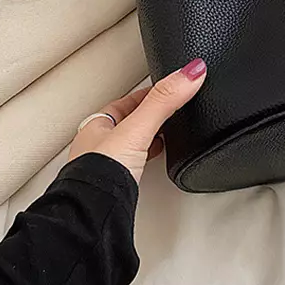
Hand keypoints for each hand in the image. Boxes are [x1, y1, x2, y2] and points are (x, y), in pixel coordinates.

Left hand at [69, 58, 206, 182]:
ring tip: (166, 136)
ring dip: (148, 139)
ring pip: (131, 145)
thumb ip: (164, 101)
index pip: (126, 101)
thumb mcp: (138, 129)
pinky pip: (135, 166)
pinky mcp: (117, 186)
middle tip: (171, 111)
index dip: (149, 93)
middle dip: (150, 117)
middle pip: (129, 123)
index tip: (169, 88)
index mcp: (97, 125)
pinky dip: (147, 160)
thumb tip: (190, 72)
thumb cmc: (101, 173)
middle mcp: (98, 145)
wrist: (94, 213)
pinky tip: (155, 163)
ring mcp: (106, 167)